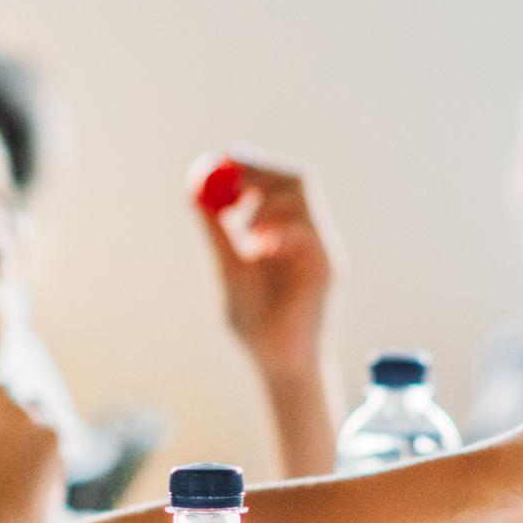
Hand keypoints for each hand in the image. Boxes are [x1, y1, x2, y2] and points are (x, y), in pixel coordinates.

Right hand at [0, 384, 66, 522]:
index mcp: (19, 417)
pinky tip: (7, 480)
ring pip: (40, 432)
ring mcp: (58, 456)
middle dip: (6, 415)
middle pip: (27, 407)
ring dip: (20, 437)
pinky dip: (30, 459)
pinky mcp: (61, 479)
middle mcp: (46, 431)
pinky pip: (46, 457)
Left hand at [198, 159, 333, 382]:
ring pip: (302, 196)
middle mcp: (308, 235)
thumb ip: (217, 235)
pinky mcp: (328, 266)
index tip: (225, 158)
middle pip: (296, 180)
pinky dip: (277, 227)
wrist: (280, 365)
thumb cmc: (256, 326)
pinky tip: (260, 249)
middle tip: (233, 176)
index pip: (278, 182)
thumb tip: (194, 194)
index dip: (254, 165)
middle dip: (263, 171)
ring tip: (247, 233)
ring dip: (266, 202)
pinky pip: (305, 228)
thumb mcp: (228, 270)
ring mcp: (322, 249)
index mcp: (285, 232)